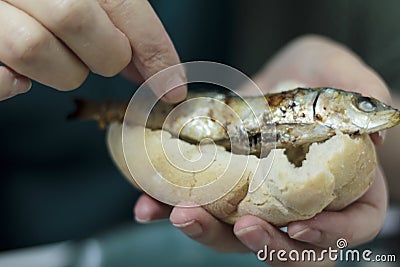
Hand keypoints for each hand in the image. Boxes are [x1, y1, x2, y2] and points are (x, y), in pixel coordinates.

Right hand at [0, 0, 185, 101]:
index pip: (124, 5)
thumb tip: (155, 70)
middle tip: (103, 55)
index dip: (155, 51)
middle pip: (79, 22)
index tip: (172, 86)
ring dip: (63, 69)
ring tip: (58, 57)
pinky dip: (13, 83)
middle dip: (105, 55)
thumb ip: (117, 19)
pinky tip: (19, 74)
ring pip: (35, 49)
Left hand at [134, 35, 388, 265]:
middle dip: (262, 242)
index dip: (327, 236)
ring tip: (180, 215)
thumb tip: (376, 135)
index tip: (300, 227)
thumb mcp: (341, 76)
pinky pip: (198, 206)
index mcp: (341, 188)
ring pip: (235, 233)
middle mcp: (297, 203)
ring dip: (208, 231)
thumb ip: (361, 102)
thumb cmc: (318, 78)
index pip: (347, 228)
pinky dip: (170, 209)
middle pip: (286, 243)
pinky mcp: (222, 189)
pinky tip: (149, 205)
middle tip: (241, 226)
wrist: (280, 79)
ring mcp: (255, 200)